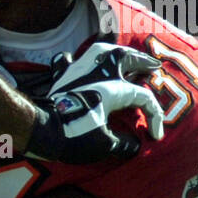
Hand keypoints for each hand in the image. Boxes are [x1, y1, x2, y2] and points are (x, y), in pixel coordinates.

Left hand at [25, 44, 165, 163]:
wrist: (41, 130)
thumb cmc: (76, 135)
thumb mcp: (105, 145)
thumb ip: (125, 144)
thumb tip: (135, 146)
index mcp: (116, 90)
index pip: (143, 98)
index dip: (154, 117)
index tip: (155, 136)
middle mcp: (99, 73)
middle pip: (127, 58)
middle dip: (142, 61)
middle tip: (153, 65)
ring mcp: (78, 70)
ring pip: (100, 51)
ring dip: (114, 52)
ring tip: (122, 55)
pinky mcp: (60, 76)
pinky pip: (66, 60)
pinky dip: (72, 60)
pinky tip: (74, 61)